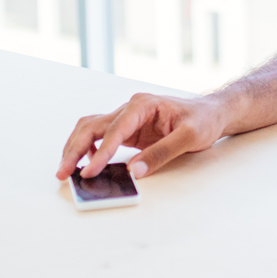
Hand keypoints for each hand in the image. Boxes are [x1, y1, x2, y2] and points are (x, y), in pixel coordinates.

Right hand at [55, 92, 230, 181]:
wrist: (212, 113)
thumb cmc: (204, 120)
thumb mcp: (190, 137)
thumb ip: (161, 153)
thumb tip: (135, 172)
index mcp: (143, 104)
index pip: (115, 129)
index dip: (101, 152)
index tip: (90, 171)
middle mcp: (130, 108)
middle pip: (92, 126)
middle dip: (75, 149)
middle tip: (64, 173)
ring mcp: (127, 118)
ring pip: (90, 129)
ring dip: (75, 148)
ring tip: (66, 171)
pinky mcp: (127, 130)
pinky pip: (100, 136)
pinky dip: (87, 148)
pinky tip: (85, 163)